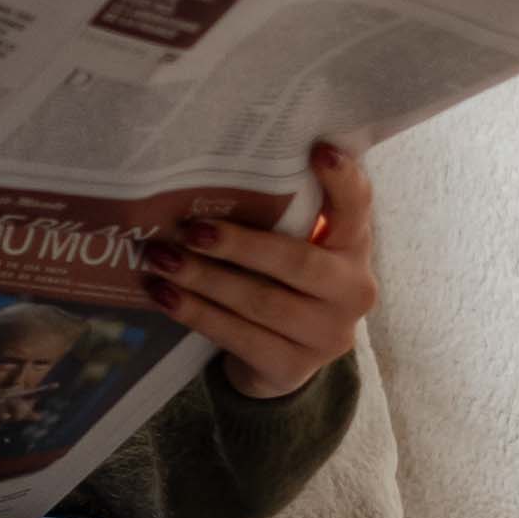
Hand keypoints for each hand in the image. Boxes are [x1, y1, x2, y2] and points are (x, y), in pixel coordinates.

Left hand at [142, 143, 378, 403]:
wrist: (283, 358)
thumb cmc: (282, 283)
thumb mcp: (293, 244)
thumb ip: (279, 213)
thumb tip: (213, 172)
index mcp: (355, 246)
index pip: (358, 206)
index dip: (343, 180)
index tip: (318, 150)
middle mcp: (354, 290)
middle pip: (297, 262)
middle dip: (238, 245)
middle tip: (189, 229)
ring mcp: (328, 335)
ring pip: (261, 302)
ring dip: (204, 280)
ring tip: (160, 259)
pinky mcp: (292, 367)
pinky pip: (239, 337)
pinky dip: (196, 313)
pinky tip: (164, 296)